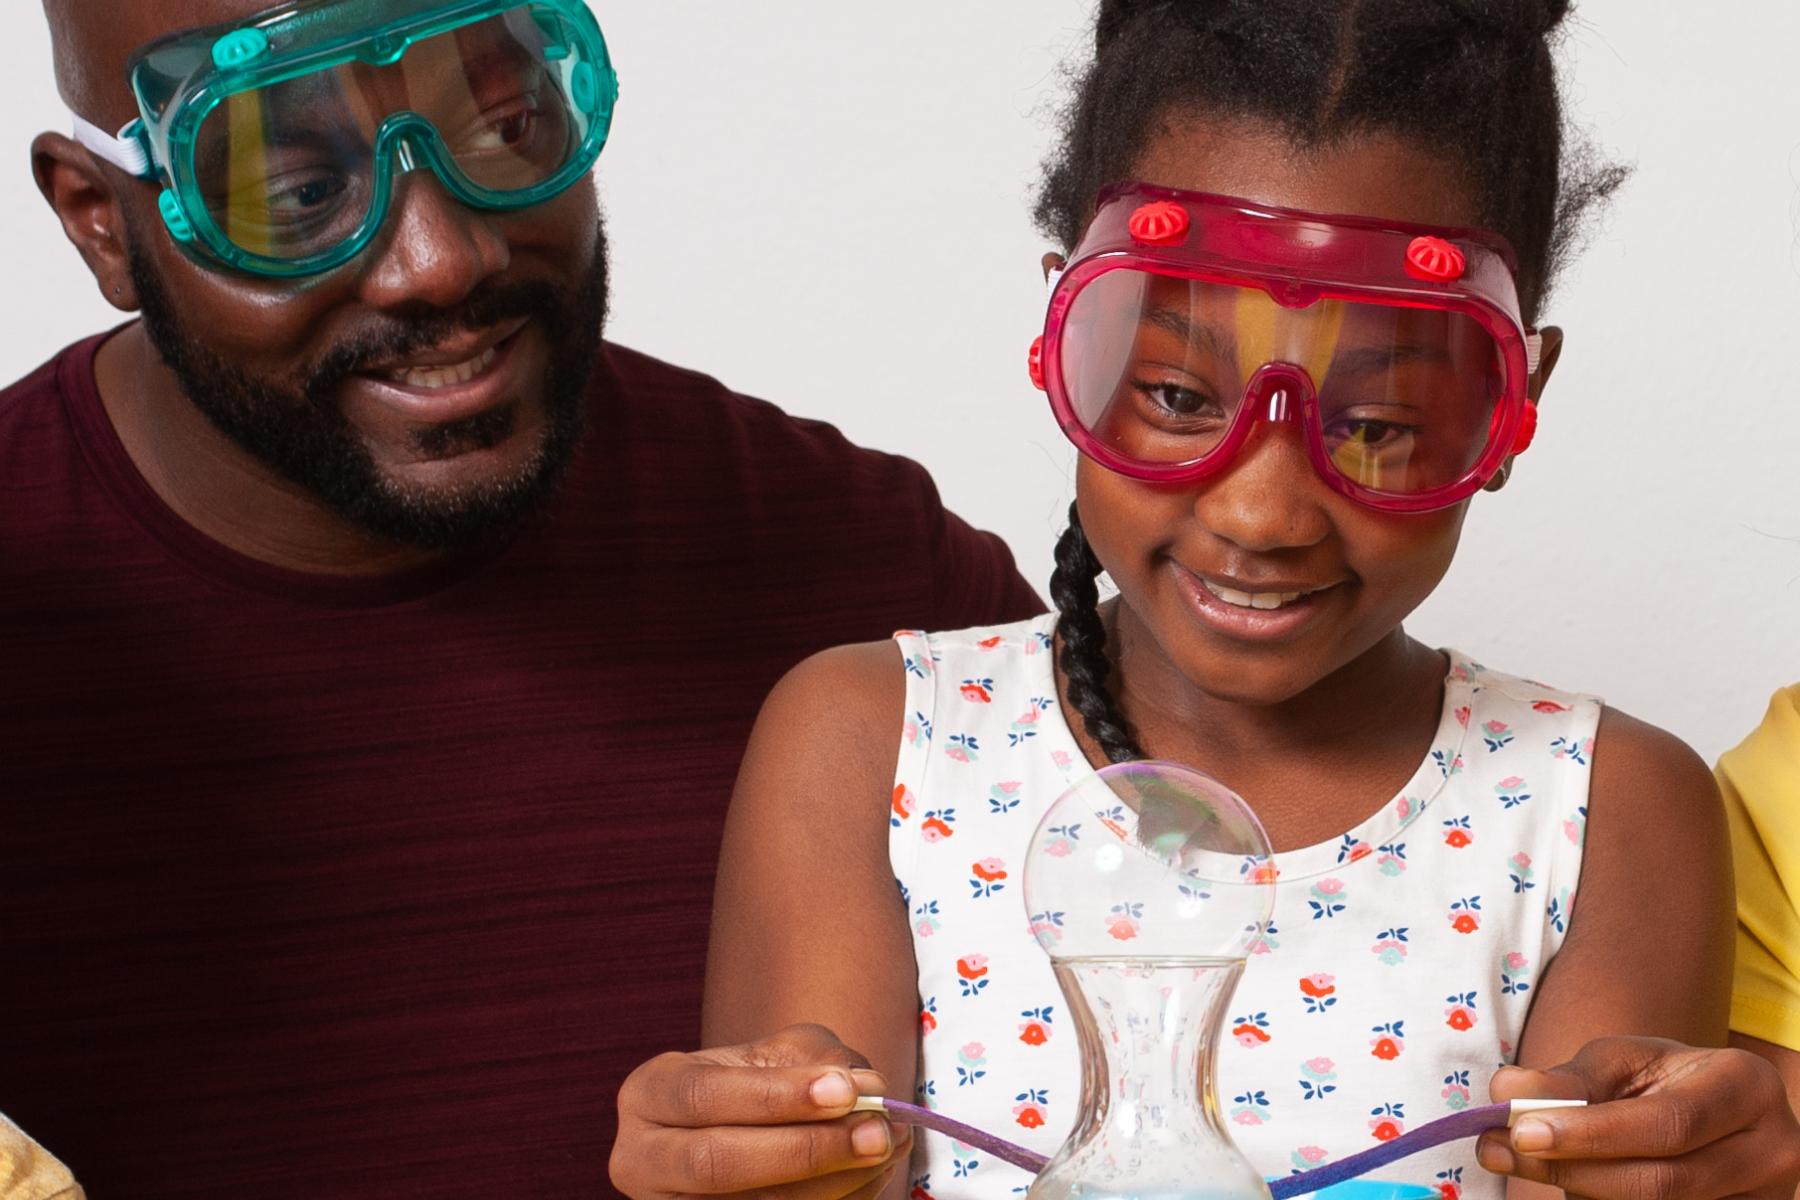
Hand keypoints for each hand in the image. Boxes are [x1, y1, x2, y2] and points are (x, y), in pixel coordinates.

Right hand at [610, 1024, 911, 1199]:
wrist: (738, 1129)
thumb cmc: (756, 1085)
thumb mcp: (775, 1055)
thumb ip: (816, 1061)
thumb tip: (867, 1089)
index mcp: (651, 1094)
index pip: (704, 1095)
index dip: (776, 1096)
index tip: (846, 1089)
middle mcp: (644, 1158)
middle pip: (716, 1162)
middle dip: (805, 1149)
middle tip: (876, 1131)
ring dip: (829, 1184)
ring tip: (884, 1150)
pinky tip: (868, 1178)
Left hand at [1477, 1036, 1799, 1198]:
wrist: (1710, 1113)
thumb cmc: (1661, 1080)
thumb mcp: (1621, 1063)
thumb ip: (1569, 1079)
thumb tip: (1506, 1090)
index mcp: (1745, 1087)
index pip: (1667, 1123)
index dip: (1592, 1133)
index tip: (1522, 1131)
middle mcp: (1770, 1150)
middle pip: (1662, 1181)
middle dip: (1573, 1169)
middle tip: (1500, 1150)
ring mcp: (1764, 1198)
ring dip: (1580, 1191)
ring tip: (1521, 1162)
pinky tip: (1571, 1186)